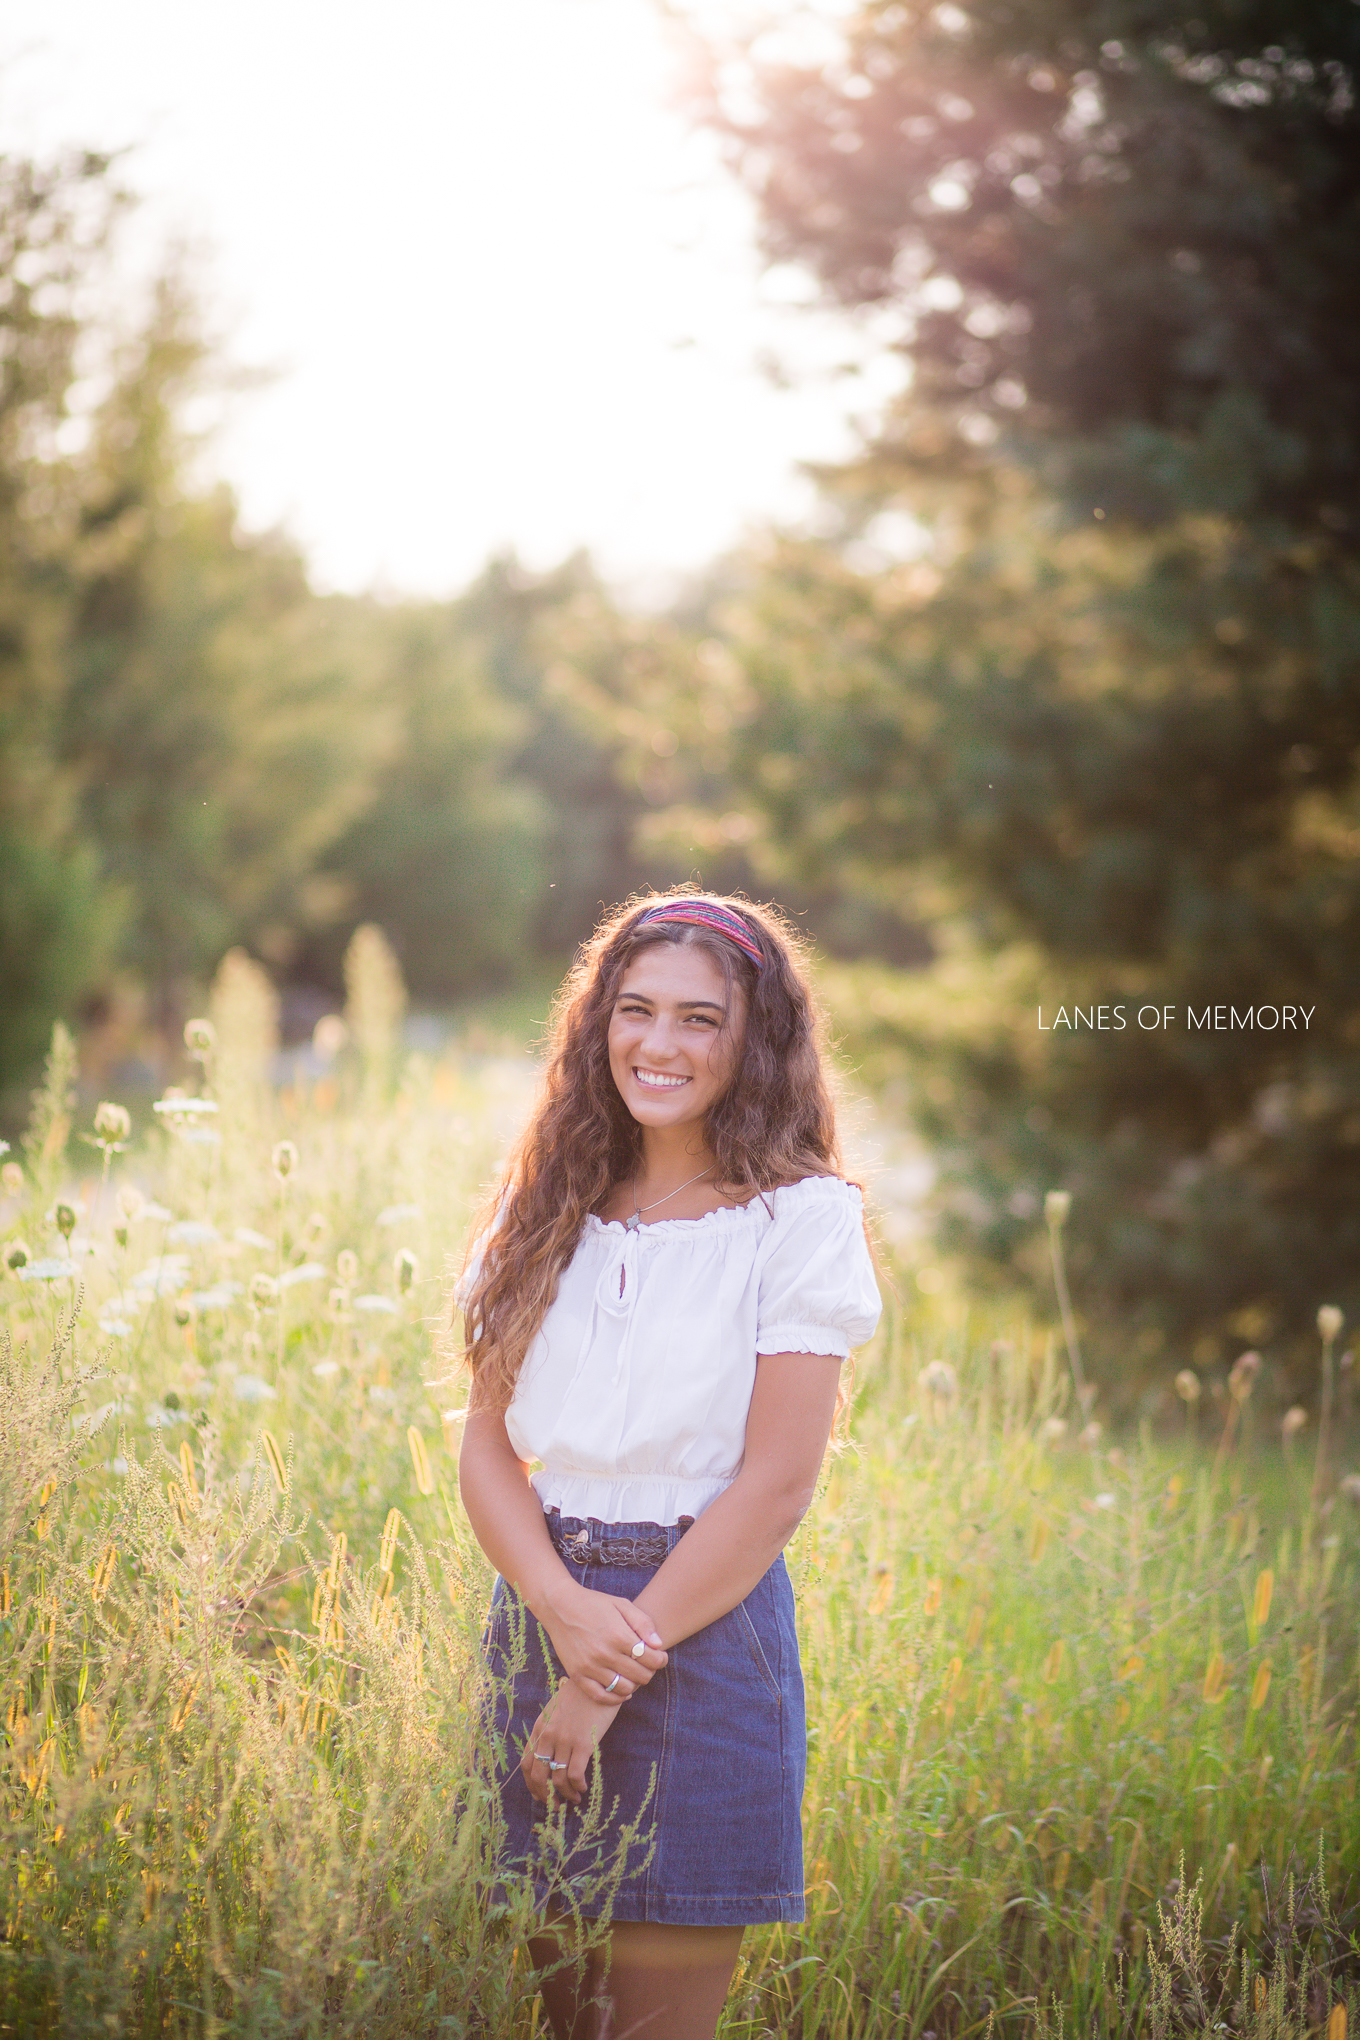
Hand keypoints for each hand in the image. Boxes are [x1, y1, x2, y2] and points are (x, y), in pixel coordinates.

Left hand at [522, 1678, 620, 1806]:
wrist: (600, 1681)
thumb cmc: (580, 1695)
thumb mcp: (556, 1709)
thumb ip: (549, 1727)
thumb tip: (549, 1751)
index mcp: (540, 1727)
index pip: (526, 1763)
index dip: (532, 1784)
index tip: (540, 1794)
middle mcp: (548, 1735)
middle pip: (538, 1775)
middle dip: (545, 1795)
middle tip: (556, 1805)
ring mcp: (564, 1740)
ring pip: (557, 1779)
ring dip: (565, 1795)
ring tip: (574, 1799)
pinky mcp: (583, 1743)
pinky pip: (574, 1775)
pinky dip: (577, 1786)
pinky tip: (583, 1788)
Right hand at [541, 1580, 666, 1703]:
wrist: (559, 1607)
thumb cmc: (594, 1603)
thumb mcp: (621, 1604)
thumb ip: (643, 1623)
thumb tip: (658, 1645)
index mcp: (618, 1635)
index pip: (651, 1659)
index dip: (661, 1660)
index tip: (661, 1657)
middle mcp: (605, 1654)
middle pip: (640, 1676)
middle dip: (650, 1671)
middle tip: (648, 1665)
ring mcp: (590, 1667)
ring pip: (623, 1688)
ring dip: (634, 1684)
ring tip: (634, 1674)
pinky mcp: (577, 1675)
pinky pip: (600, 1696)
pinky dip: (615, 1698)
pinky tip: (622, 1691)